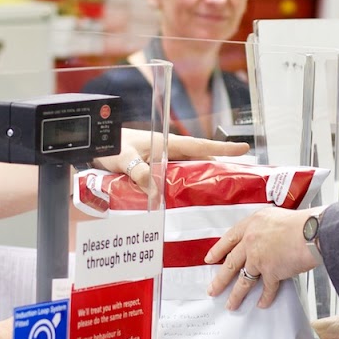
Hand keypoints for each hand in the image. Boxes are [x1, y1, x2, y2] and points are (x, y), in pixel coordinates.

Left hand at [97, 127, 248, 195]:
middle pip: (199, 158)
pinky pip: (176, 175)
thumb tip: (154, 188)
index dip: (222, 148)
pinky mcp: (155, 167)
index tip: (244, 149)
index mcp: (166, 142)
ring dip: (202, 176)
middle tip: (238, 177)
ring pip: (189, 168)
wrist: (95, 146)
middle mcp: (167, 149)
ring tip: (219, 190)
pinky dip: (185, 183)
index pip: (200, 146)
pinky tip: (189, 196)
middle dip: (219, 165)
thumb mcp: (123, 158)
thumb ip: (138, 171)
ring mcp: (162, 158)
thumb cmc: (110, 146)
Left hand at [204, 206, 321, 309]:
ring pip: (243, 280)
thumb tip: (264, 240)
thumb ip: (265, 229)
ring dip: (236, 295)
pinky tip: (261, 304)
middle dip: (220, 279)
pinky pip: (266, 289)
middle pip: (230, 263)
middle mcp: (251, 241)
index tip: (210, 259)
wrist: (312, 232)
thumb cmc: (302, 223)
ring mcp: (259, 258)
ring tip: (231, 304)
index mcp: (252, 224)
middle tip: (212, 289)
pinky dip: (265, 298)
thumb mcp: (276, 218)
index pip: (229, 238)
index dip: (218, 250)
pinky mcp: (271, 272)